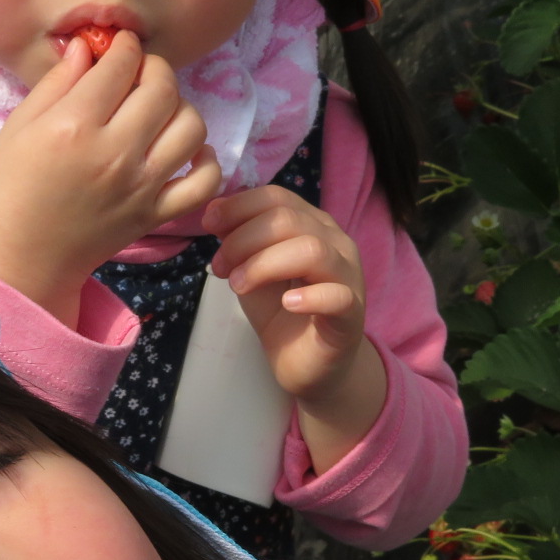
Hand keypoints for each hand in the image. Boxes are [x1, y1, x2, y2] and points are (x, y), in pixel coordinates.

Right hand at [0, 33, 222, 325]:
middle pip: (163, 88)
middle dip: (153, 67)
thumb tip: (89, 46)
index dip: (124, 45)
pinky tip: (186, 150)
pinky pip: (205, 182)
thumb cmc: (10, 189)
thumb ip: (57, 82)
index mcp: (75, 126)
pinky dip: (206, 161)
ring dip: (179, 107)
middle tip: (138, 72)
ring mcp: (142, 186)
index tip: (119, 46)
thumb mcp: (18, 126)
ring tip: (157, 111)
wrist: (22, 259)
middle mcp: (115, 153)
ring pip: (191, 126)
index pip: (121, 65)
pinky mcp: (156, 214)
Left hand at [202, 188, 387, 472]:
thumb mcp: (251, 269)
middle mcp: (335, 242)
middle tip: (219, 268)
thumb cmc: (280, 310)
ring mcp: (348, 276)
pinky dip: (309, 296)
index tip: (208, 223)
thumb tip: (214, 210)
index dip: (239, 206)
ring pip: (312, 250)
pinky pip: (337, 295)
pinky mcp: (351, 313)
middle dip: (244, 239)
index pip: (277, 198)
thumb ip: (238, 240)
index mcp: (311, 225)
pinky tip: (286, 303)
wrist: (306, 361)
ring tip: (238, 286)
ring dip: (265, 264)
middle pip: (289, 220)